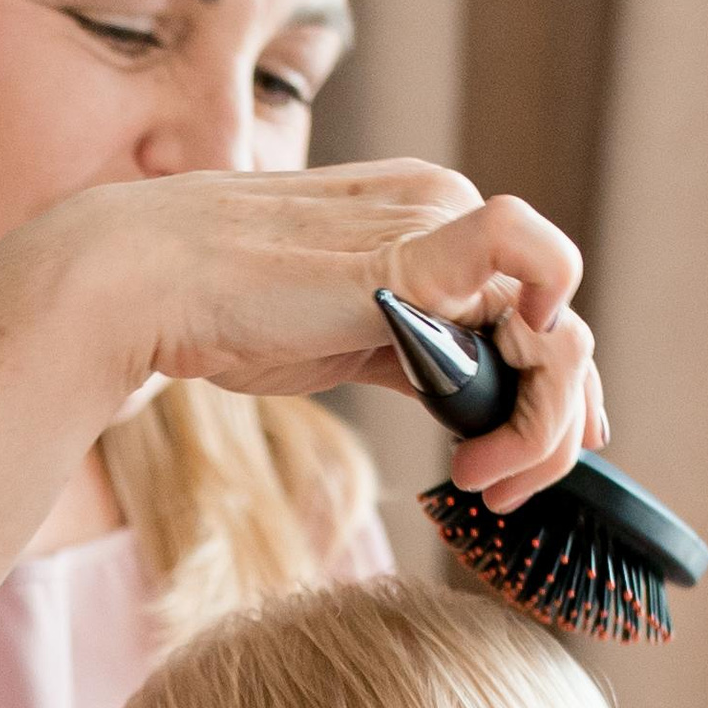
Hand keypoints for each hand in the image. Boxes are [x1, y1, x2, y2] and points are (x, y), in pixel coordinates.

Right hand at [43, 161, 607, 512]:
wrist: (146, 285)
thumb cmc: (225, 313)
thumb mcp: (347, 341)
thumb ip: (418, 358)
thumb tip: (475, 413)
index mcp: (431, 225)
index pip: (534, 315)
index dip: (543, 401)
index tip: (511, 468)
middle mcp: (447, 213)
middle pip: (558, 331)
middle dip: (549, 430)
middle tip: (499, 494)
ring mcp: (438, 226)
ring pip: (561, 329)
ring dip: (542, 426)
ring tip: (482, 480)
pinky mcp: (418, 254)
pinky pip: (536, 264)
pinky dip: (547, 353)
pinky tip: (505, 421)